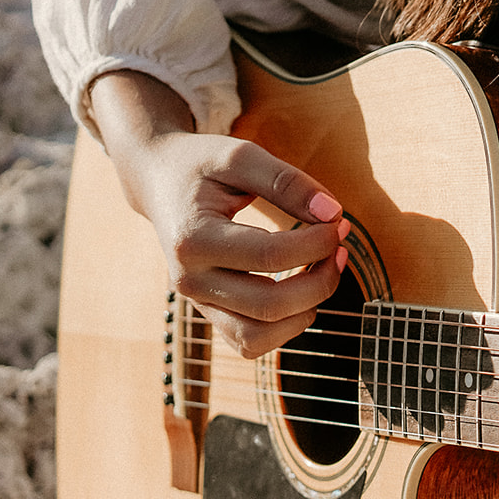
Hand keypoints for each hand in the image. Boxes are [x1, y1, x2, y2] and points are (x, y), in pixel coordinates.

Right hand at [89, 71, 347, 358]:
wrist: (158, 180)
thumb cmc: (200, 165)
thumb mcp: (240, 156)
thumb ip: (288, 182)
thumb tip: (334, 214)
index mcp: (192, 239)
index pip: (270, 257)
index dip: (318, 243)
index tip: (337, 221)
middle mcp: (189, 279)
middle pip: (270, 305)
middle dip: (321, 279)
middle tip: (339, 246)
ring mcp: (197, 301)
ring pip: (259, 337)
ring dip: (306, 309)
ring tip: (325, 271)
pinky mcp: (209, 311)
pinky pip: (250, 342)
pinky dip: (286, 327)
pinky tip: (303, 291)